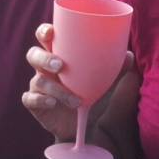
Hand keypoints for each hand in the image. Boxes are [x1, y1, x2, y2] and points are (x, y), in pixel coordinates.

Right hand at [21, 24, 131, 142]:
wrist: (86, 126)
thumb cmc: (94, 96)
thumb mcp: (107, 82)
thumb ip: (116, 68)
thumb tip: (128, 54)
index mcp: (59, 55)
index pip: (46, 38)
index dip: (44, 32)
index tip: (51, 32)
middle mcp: (45, 68)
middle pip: (34, 54)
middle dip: (44, 57)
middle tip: (60, 65)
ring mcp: (38, 86)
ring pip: (37, 79)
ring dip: (55, 88)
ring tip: (74, 99)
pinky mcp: (35, 104)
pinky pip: (30, 98)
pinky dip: (41, 99)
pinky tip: (53, 103)